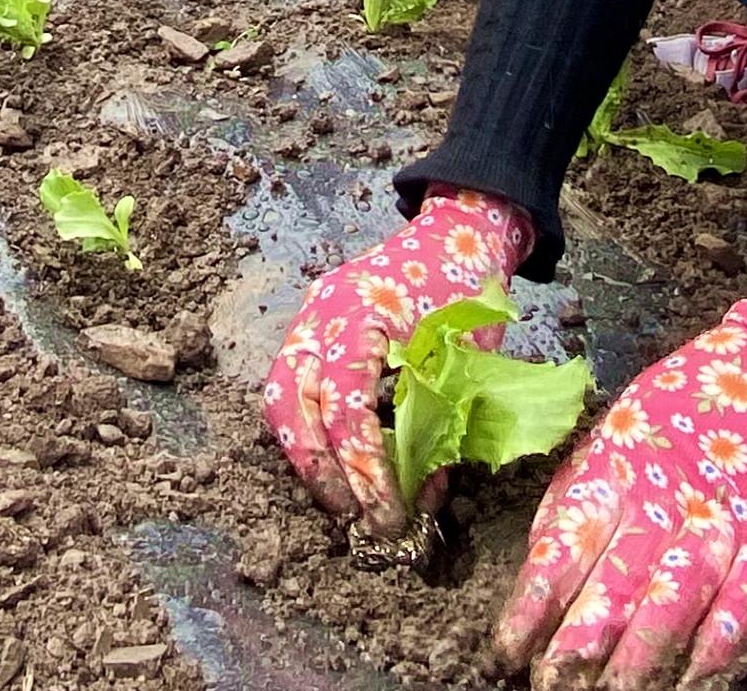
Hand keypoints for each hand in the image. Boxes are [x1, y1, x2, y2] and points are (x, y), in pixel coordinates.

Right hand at [262, 188, 527, 535]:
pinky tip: (334, 458)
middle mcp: (320, 314)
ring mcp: (307, 316)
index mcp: (360, 315)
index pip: (346, 409)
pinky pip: (289, 384)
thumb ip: (442, 425)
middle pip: (290, 405)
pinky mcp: (309, 325)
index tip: (389, 516)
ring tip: (340, 496)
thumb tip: (424, 499)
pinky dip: (306, 427)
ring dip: (304, 453)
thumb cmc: (467, 289)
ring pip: (279, 398)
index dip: (364, 471)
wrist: (455, 229)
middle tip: (352, 516)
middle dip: (318, 470)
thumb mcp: (466, 359)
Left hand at [493, 299, 746, 688]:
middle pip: (613, 585)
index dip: (534, 603)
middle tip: (552, 687)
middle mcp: (665, 503)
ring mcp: (724, 528)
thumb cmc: (690, 408)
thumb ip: (584, 494)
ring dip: (639, 661)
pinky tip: (691, 683)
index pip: (564, 546)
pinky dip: (715, 654)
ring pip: (672, 604)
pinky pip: (741, 610)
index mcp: (616, 470)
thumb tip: (541, 563)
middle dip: (579, 646)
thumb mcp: (621, 431)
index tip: (509, 650)